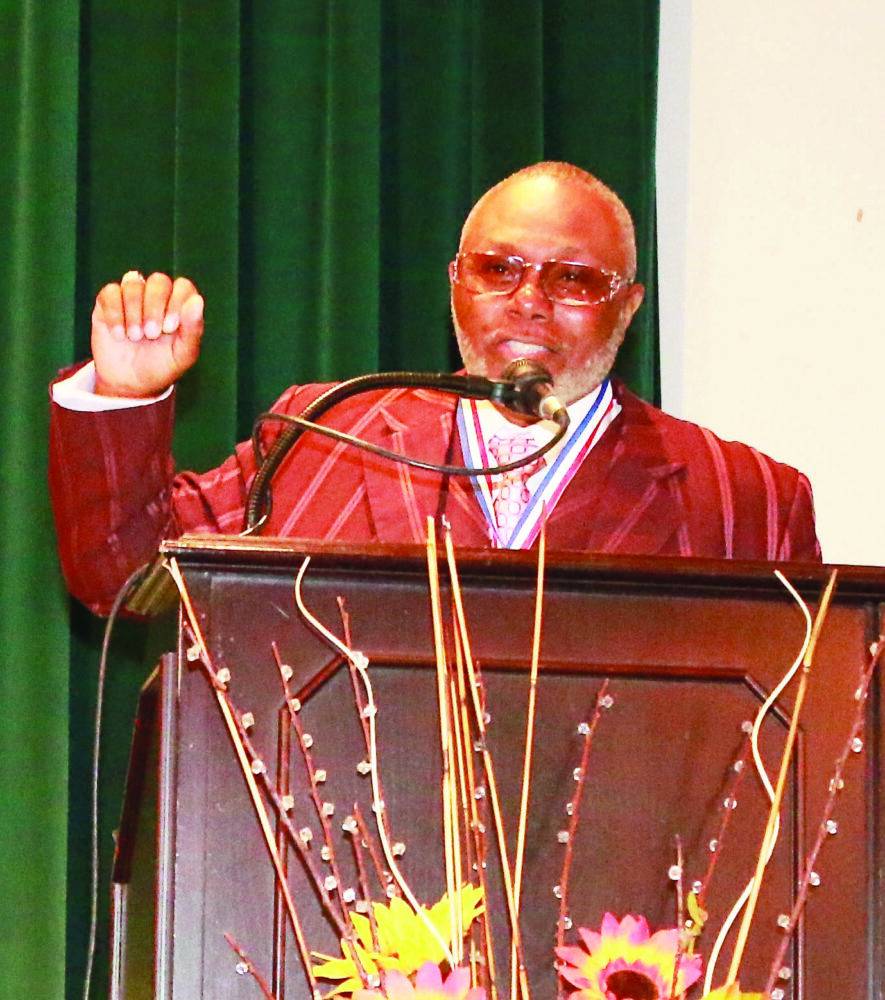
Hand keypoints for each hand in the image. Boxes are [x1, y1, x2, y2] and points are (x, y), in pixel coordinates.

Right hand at [91, 271, 203, 396]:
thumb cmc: (161, 367)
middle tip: (151, 334)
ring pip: (133, 283)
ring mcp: (132, 297)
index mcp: (179, 306)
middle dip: (154, 307)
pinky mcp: (108, 302)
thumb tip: (197, 300)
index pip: (183, 286)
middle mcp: (157, 296)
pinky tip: (119, 334)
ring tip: (134, 337)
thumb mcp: (182, 355)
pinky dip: (114, 313)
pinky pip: (110, 291)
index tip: (170, 328)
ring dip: (134, 312)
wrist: (129, 384)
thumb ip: (193, 329)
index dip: (177, 302)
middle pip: (158, 281)